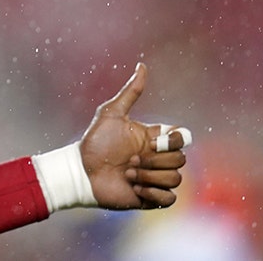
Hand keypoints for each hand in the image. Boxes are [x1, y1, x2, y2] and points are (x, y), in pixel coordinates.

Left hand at [78, 63, 186, 209]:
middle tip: (131, 160)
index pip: (181, 138)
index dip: (174, 141)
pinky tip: (135, 189)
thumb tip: (142, 65)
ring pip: (176, 179)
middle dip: (155, 161)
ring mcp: (155, 179)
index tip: (154, 141)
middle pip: (181, 159)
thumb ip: (130, 92)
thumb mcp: (111, 113)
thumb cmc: (94, 142)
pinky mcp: (151, 198)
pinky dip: (154, 194)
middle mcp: (156, 159)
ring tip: (128, 175)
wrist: (81, 172)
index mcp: (152, 139)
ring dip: (150, 177)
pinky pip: (170, 198)